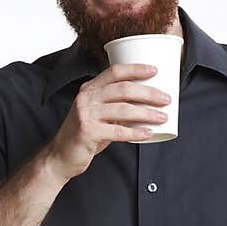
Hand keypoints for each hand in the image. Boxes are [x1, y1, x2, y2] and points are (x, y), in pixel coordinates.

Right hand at [47, 63, 170, 180]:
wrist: (60, 156)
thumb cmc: (84, 135)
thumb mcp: (97, 114)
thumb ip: (115, 107)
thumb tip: (145, 104)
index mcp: (89, 89)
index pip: (114, 72)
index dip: (136, 69)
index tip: (155, 71)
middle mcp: (86, 98)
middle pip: (123, 89)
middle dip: (148, 93)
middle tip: (166, 99)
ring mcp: (85, 114)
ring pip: (123, 109)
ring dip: (147, 113)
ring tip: (163, 116)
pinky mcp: (87, 132)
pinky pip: (117, 131)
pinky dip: (136, 133)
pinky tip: (148, 133)